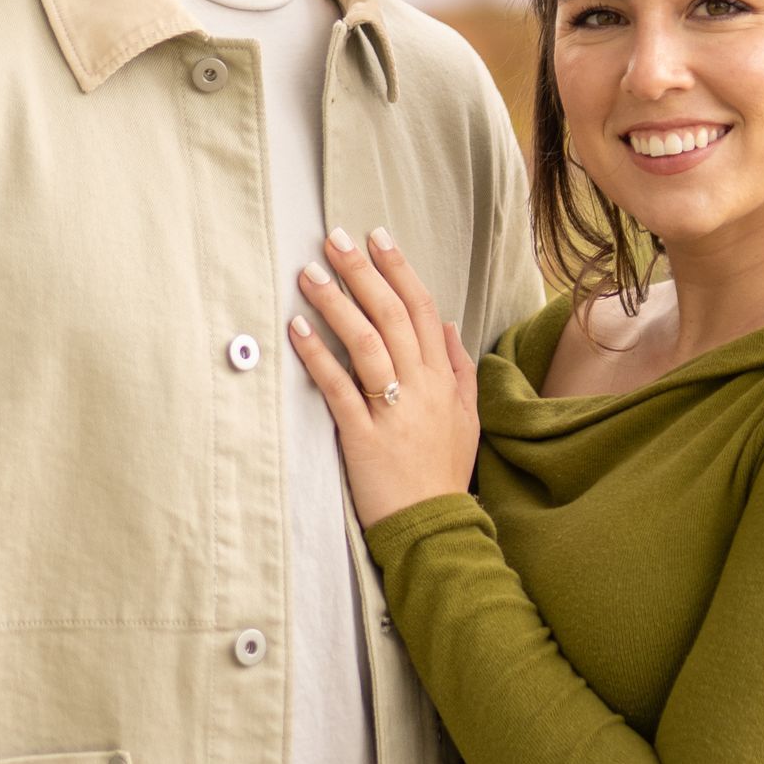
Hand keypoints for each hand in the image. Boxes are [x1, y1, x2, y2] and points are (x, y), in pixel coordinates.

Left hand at [290, 227, 479, 528]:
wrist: (434, 526)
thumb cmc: (443, 471)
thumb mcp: (466, 416)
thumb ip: (459, 369)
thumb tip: (446, 325)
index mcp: (442, 377)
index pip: (421, 308)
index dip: (399, 269)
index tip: (377, 237)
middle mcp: (420, 386)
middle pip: (391, 315)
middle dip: (362, 272)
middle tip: (334, 239)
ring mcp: (392, 410)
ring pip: (366, 343)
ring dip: (335, 304)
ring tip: (308, 275)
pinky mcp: (363, 436)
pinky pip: (338, 388)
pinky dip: (318, 356)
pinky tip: (297, 330)